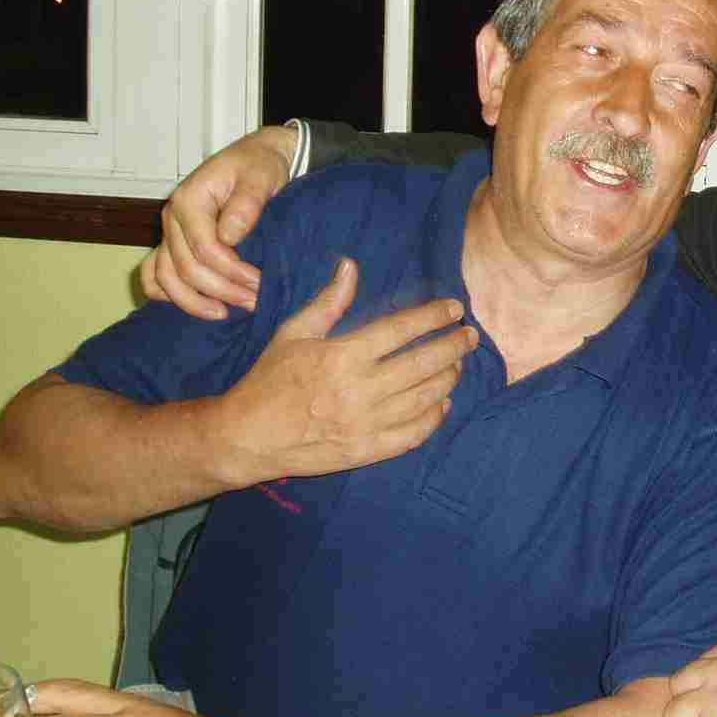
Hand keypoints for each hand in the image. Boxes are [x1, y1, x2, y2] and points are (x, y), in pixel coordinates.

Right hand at [140, 125, 299, 318]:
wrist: (257, 159)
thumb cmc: (260, 166)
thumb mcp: (261, 176)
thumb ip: (246, 204)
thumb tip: (229, 236)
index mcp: (190, 200)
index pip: (204, 249)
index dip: (232, 272)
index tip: (260, 283)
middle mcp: (172, 218)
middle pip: (185, 269)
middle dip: (221, 291)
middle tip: (254, 302)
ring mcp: (170, 233)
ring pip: (164, 278)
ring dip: (194, 302)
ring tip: (225, 314)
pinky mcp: (175, 244)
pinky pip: (156, 275)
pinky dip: (170, 295)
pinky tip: (197, 306)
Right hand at [213, 257, 475, 484]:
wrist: (245, 437)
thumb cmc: (269, 380)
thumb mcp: (293, 334)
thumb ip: (329, 302)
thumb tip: (351, 265)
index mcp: (341, 356)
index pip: (401, 330)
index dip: (432, 317)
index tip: (454, 307)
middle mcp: (357, 390)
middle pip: (422, 364)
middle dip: (453, 346)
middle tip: (471, 335)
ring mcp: (363, 424)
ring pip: (424, 399)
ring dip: (448, 378)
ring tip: (458, 364)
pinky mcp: (365, 451)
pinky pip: (412, 435)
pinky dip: (433, 418)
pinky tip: (442, 403)